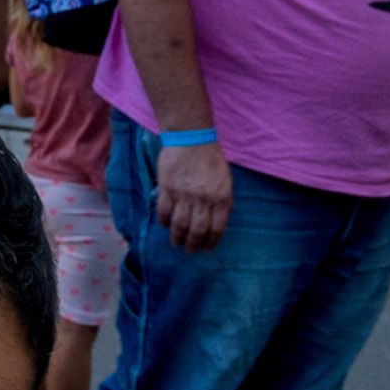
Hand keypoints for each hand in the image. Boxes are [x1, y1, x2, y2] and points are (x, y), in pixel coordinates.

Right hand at [153, 137, 234, 251]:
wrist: (192, 140)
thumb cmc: (211, 160)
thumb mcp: (226, 181)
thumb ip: (223, 201)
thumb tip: (217, 221)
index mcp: (221, 198)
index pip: (216, 228)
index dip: (211, 242)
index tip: (206, 249)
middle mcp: (203, 199)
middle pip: (197, 230)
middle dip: (193, 244)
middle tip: (189, 250)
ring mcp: (184, 194)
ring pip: (180, 224)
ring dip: (177, 237)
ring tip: (176, 243)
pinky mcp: (167, 188)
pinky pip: (164, 211)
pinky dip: (164, 221)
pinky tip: (165, 225)